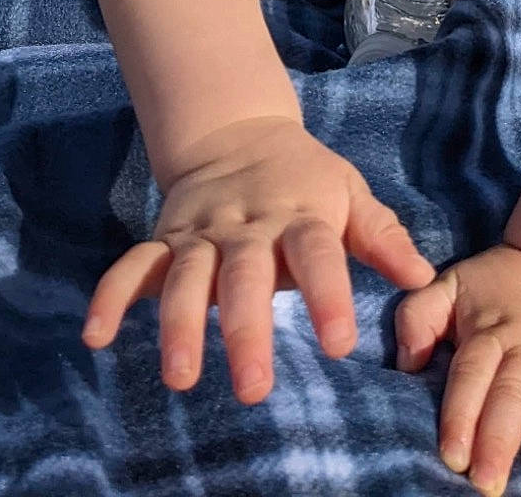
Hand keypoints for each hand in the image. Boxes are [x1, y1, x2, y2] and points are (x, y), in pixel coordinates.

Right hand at [81, 114, 435, 403]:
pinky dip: (112, 296)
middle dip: (246, 330)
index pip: (317, 255)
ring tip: (180, 375)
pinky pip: (133, 266)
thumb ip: (382, 236)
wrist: (237, 130)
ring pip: (186, 277)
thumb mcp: (349, 193)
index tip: (339, 343)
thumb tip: (423, 279)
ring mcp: (200, 232)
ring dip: (180, 325)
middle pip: (245, 275)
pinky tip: (96, 335)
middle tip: (253, 389)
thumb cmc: (305, 178)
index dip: (328, 295)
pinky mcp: (165, 239)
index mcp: (299, 215)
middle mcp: (246, 226)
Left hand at [393, 243, 520, 496]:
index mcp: (491, 330)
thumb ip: (419, 317)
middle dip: (502, 438)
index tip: (453, 456)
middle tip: (490, 484)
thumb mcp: (451, 285)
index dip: (461, 413)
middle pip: (517, 392)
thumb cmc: (499, 285)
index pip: (472, 373)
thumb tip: (406, 363)